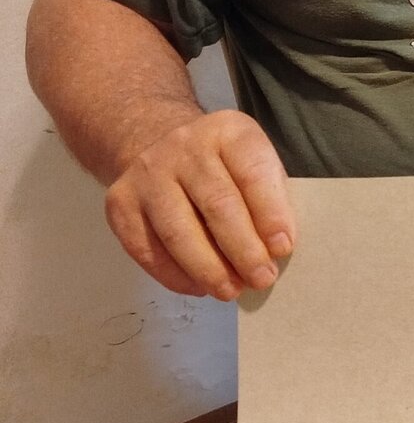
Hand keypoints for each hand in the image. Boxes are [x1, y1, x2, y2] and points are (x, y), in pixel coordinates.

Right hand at [104, 111, 294, 300]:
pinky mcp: (121, 203)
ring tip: (231, 291)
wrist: (160, 145)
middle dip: (243, 250)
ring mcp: (147, 174)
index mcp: (228, 132)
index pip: (252, 172)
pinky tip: (198, 286)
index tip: (283, 248)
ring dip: (208, 269)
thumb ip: (270, 199)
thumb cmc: (224, 166)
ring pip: (178, 231)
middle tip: (262, 279)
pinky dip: (175, 275)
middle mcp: (184, 146)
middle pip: (217, 204)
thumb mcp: (255, 163)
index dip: (270, 214)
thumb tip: (275, 251)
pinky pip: (147, 249)